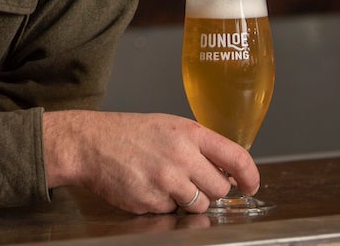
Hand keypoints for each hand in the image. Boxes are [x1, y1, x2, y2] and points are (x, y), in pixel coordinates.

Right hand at [42, 110, 258, 213]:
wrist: (88, 143)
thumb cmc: (127, 133)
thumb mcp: (167, 126)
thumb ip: (198, 145)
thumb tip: (228, 170)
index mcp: (188, 134)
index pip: (236, 157)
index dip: (250, 176)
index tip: (250, 185)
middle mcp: (181, 156)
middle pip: (220, 188)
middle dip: (209, 189)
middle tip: (189, 180)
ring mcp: (166, 180)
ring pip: (200, 205)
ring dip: (188, 200)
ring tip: (165, 183)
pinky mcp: (151, 201)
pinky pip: (172, 212)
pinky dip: (163, 205)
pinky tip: (147, 187)